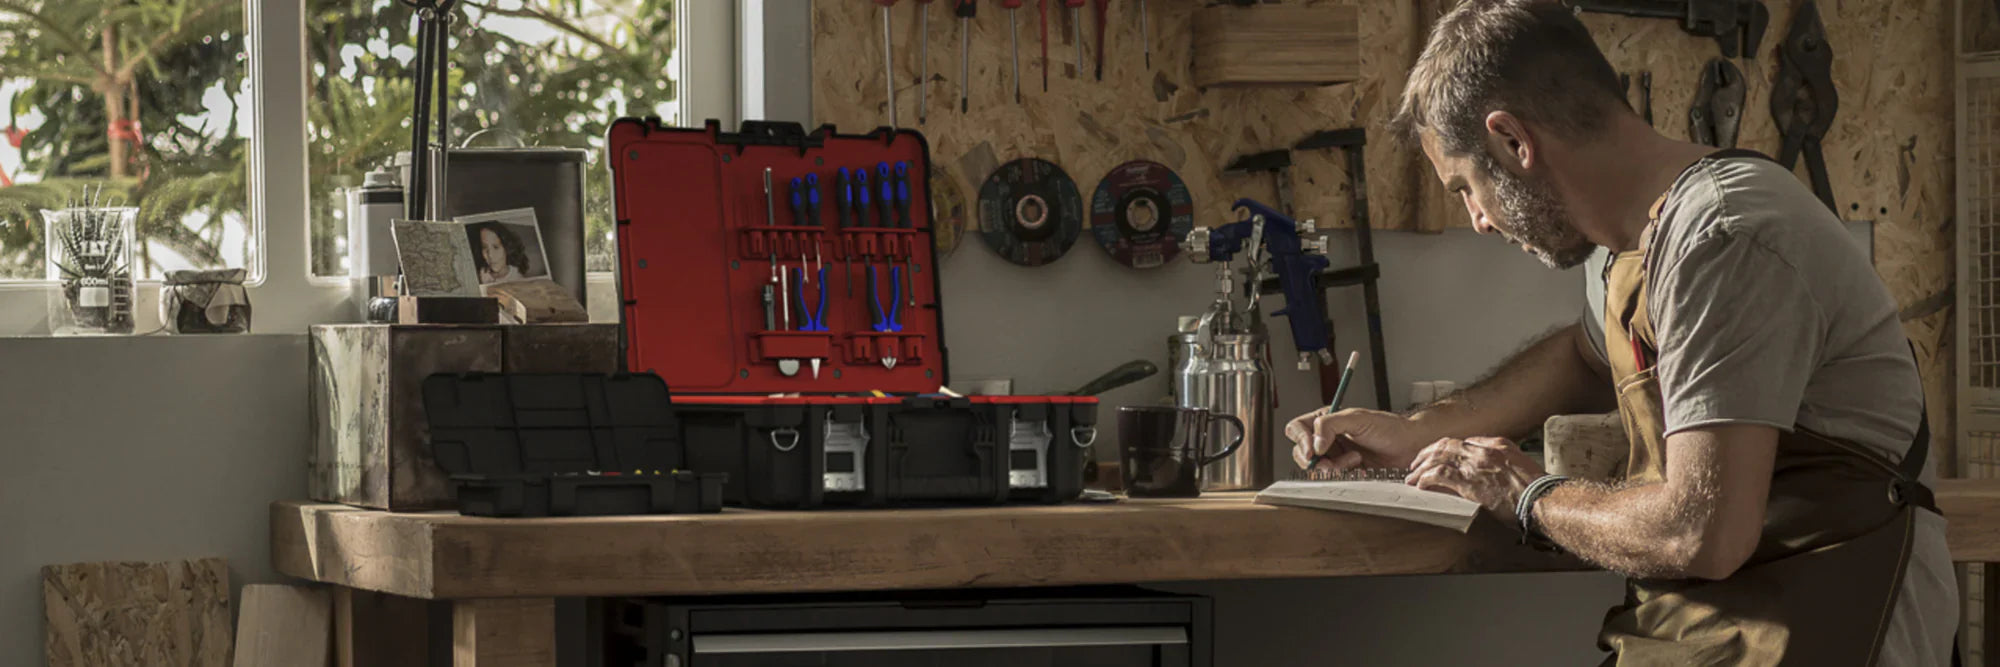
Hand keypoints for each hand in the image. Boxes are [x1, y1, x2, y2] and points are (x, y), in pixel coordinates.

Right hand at [1284, 407, 1433, 476]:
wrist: (1409, 446)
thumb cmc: (1389, 428)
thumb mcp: (1358, 418)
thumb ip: (1330, 425)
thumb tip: (1314, 443)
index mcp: (1326, 420)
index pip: (1298, 428)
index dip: (1300, 441)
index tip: (1312, 452)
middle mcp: (1326, 437)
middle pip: (1301, 452)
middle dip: (1317, 460)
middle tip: (1331, 464)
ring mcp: (1335, 455)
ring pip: (1317, 468)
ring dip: (1334, 468)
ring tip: (1355, 461)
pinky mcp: (1344, 470)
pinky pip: (1333, 478)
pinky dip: (1345, 476)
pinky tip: (1360, 470)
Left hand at [1403, 437, 1545, 522]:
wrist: (1541, 499)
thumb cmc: (1534, 488)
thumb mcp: (1520, 462)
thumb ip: (1502, 456)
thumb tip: (1486, 458)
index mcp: (1495, 445)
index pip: (1460, 442)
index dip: (1443, 449)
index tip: (1434, 457)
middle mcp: (1482, 451)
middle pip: (1445, 446)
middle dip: (1426, 454)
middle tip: (1416, 464)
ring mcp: (1474, 466)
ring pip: (1438, 459)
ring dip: (1422, 468)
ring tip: (1412, 477)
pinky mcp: (1469, 484)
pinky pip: (1440, 476)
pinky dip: (1426, 479)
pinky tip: (1421, 485)